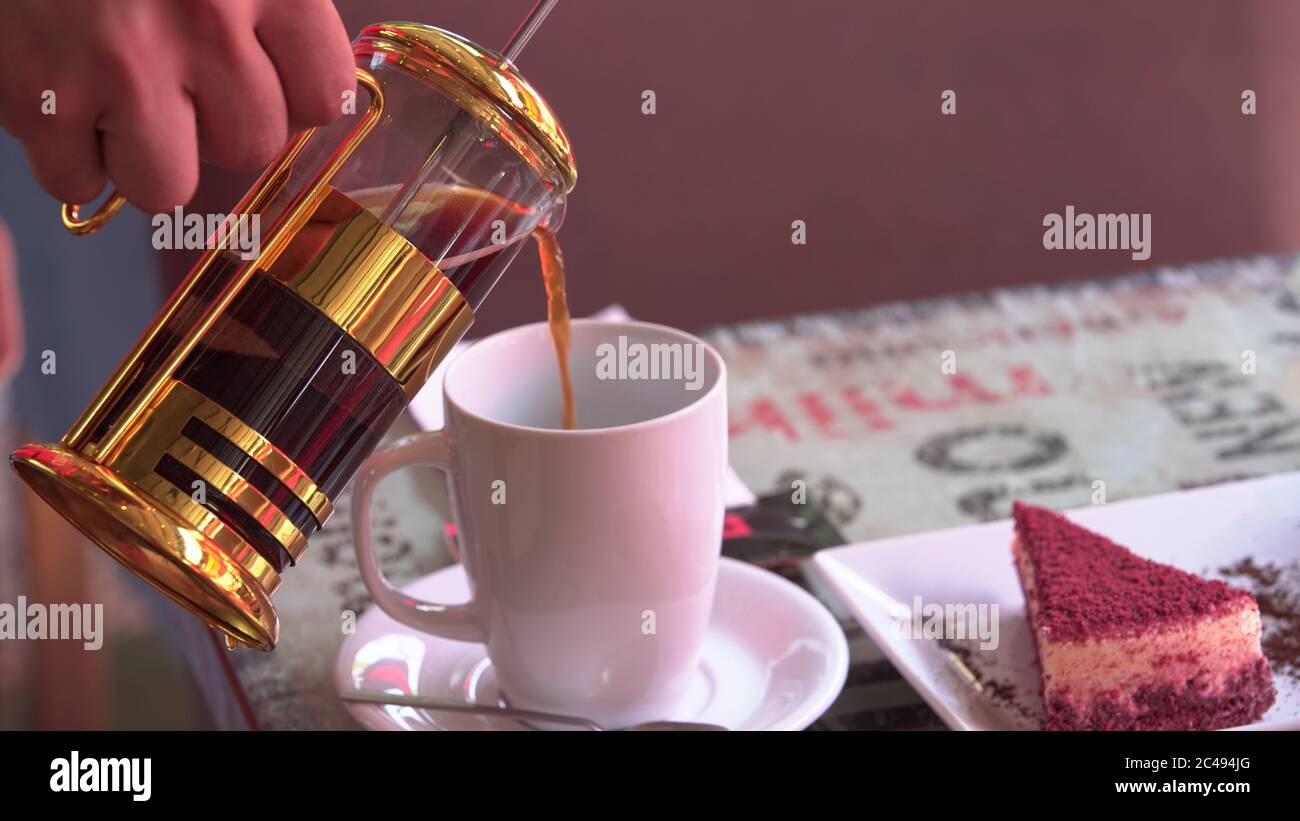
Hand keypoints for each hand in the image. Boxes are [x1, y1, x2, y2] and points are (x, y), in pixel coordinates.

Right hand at [0, 0, 354, 211]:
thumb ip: (268, 7)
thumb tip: (300, 84)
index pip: (322, 97)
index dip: (290, 100)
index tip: (261, 81)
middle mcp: (206, 25)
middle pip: (250, 146)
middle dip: (216, 127)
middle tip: (177, 80)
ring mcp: (122, 66)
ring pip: (168, 185)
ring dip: (145, 157)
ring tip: (118, 100)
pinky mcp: (41, 96)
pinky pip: (76, 180)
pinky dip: (69, 158)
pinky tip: (65, 103)